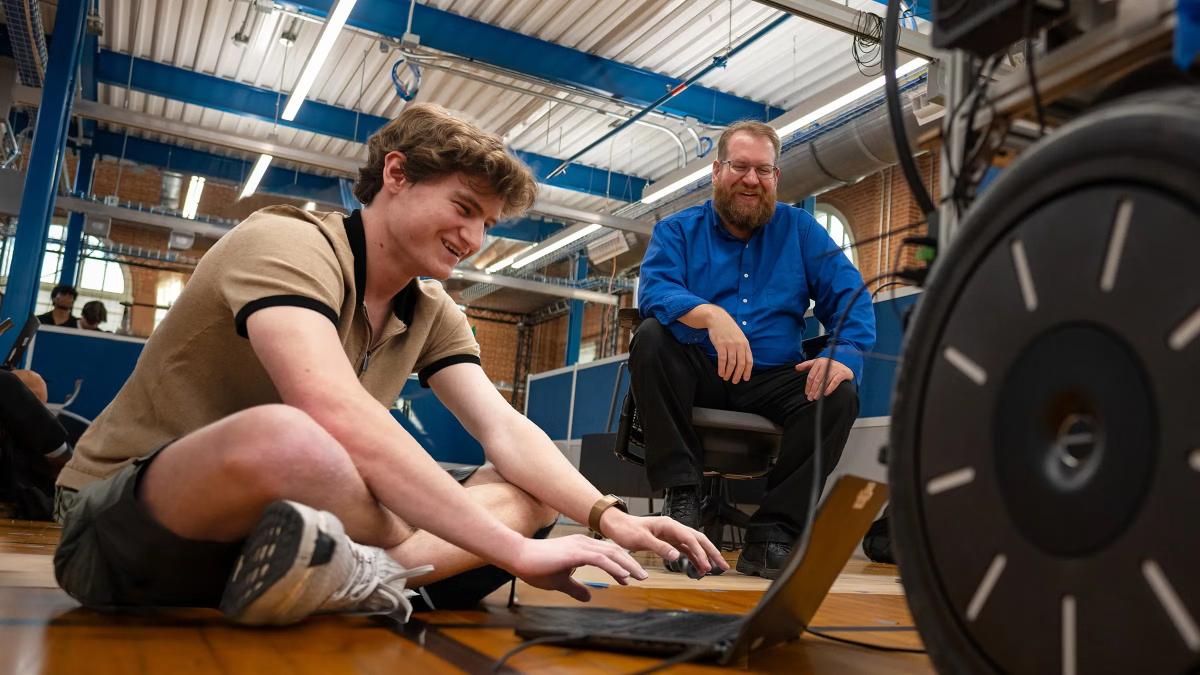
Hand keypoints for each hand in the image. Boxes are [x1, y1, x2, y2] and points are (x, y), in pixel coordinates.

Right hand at [507, 534, 648, 601]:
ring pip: (611, 553)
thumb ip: (575, 588)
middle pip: (614, 551)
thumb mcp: (560, 581)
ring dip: (627, 565)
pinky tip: (622, 576)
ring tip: (639, 577)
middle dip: (630, 564)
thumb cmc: (535, 566)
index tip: (629, 578)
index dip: (620, 565)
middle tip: (643, 576)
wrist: (518, 556)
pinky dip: (613, 567)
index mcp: (580, 547)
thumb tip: (588, 598)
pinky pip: (599, 559)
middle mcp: (583, 542)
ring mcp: (580, 546)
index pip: (607, 554)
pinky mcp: (575, 552)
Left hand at [598, 509, 729, 575]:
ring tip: (714, 569)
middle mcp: (673, 528)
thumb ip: (659, 547)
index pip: (690, 538)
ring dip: (704, 556)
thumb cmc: (627, 530)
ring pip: (694, 544)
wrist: (617, 525)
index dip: (700, 552)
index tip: (706, 565)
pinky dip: (694, 557)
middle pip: (698, 539)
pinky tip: (699, 566)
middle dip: (711, 552)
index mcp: (669, 525)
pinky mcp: (669, 540)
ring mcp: (672, 534)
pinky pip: (685, 549)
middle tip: (722, 566)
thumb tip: (676, 556)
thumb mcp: (641, 539)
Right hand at [705, 307, 752, 383]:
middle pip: (741, 364)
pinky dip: (721, 368)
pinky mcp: (720, 345)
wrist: (718, 319)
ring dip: (729, 373)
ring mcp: (730, 345)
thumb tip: (744, 362)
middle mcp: (739, 345)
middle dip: (738, 375)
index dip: (747, 371)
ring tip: (726, 378)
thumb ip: (742, 347)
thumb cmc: (729, 329)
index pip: (749, 360)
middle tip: (735, 381)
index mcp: (745, 344)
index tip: (745, 379)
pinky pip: (722, 360)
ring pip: (731, 363)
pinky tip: (720, 373)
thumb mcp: (739, 336)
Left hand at [795, 357, 852, 399]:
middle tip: (810, 398)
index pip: (811, 375)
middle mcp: (827, 364)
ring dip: (819, 391)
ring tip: (816, 398)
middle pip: (817, 379)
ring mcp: (835, 368)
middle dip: (813, 390)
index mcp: (819, 361)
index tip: (807, 393)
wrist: (844, 368)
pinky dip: (829, 388)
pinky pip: (834, 382)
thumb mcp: (817, 364)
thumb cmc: (827, 367)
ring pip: (825, 381)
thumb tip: (796, 367)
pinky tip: (825, 394)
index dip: (808, 385)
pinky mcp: (842, 373)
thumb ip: (806, 365)